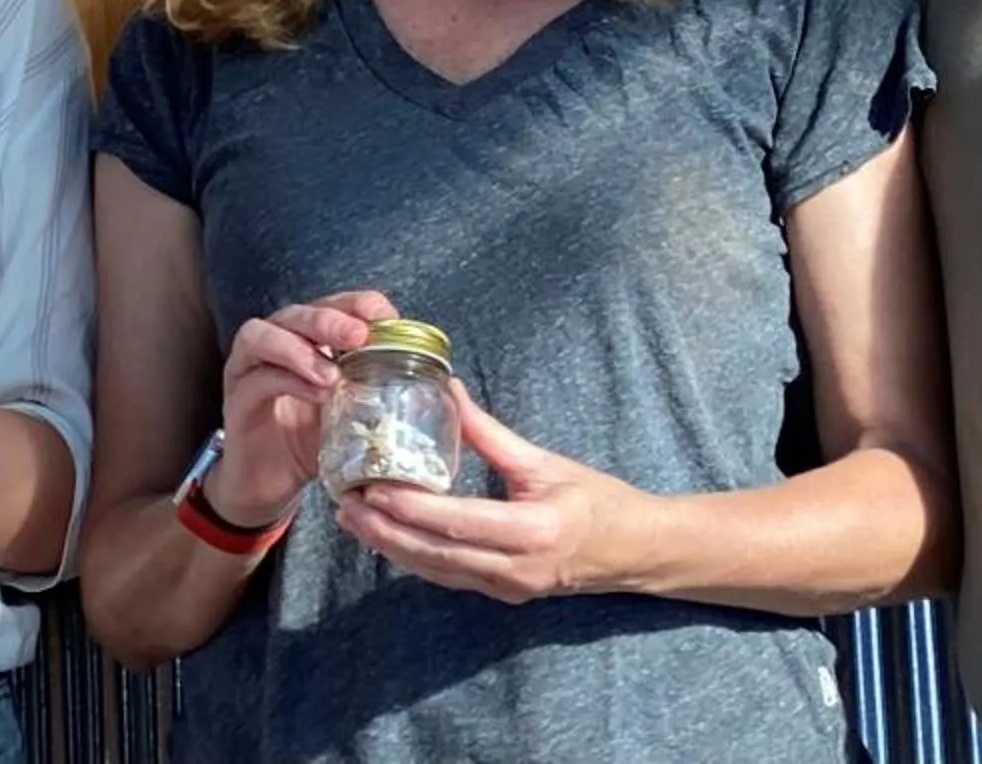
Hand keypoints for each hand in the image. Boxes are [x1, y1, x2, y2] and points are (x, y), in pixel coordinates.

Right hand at [211, 289, 396, 526]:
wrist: (268, 486)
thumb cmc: (310, 443)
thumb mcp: (349, 416)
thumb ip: (377, 396)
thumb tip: (442, 388)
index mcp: (305, 340)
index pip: (331, 305)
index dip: (357, 303)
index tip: (387, 316)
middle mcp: (273, 344)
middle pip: (296, 312)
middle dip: (329, 318)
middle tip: (360, 335)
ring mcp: (248, 369)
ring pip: (263, 335)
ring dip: (300, 347)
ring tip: (333, 373)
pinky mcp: (235, 399)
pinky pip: (257, 378)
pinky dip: (287, 380)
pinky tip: (317, 394)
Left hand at [334, 381, 631, 604]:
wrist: (637, 551)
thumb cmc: (597, 499)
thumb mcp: (544, 460)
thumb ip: (490, 434)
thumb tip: (447, 390)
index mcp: (531, 531)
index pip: (457, 522)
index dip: (411, 508)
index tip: (372, 488)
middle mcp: (515, 569)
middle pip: (437, 554)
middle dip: (386, 531)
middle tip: (344, 505)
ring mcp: (509, 588)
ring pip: (437, 571)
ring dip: (392, 547)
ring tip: (352, 520)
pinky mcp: (504, 593)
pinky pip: (450, 576)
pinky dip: (416, 557)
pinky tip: (388, 538)